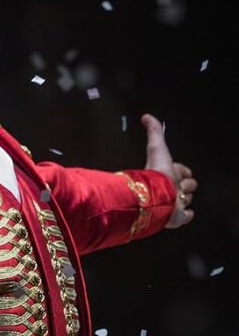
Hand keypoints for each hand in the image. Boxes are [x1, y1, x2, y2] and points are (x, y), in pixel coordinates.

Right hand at [141, 114, 196, 228]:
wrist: (156, 195)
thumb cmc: (157, 173)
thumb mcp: (156, 148)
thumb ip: (153, 132)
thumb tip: (148, 116)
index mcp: (175, 173)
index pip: (183, 170)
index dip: (182, 170)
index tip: (179, 171)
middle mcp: (179, 188)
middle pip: (188, 185)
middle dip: (185, 185)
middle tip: (178, 187)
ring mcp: (178, 203)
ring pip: (186, 200)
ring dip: (184, 200)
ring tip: (177, 201)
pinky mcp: (176, 218)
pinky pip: (185, 217)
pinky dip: (186, 216)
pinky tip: (184, 215)